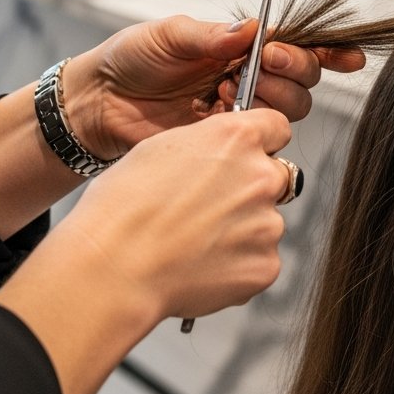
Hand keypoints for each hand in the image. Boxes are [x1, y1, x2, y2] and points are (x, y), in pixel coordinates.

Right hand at [0, 109, 294, 393]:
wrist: (116, 264)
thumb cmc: (124, 206)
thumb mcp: (162, 147)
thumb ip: (206, 145)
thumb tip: (218, 155)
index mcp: (236, 138)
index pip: (277, 126)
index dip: (261, 141)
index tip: (250, 153)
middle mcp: (260, 176)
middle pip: (276, 175)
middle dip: (252, 187)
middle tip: (212, 205)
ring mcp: (267, 224)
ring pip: (267, 221)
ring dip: (244, 228)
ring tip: (197, 240)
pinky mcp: (265, 266)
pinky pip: (261, 260)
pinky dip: (239, 264)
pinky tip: (202, 263)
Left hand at [64, 14, 364, 159]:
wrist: (97, 102)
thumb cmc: (131, 58)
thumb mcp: (168, 35)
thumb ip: (210, 36)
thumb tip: (252, 29)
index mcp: (239, 47)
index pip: (295, 47)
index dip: (326, 52)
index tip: (344, 57)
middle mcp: (248, 78)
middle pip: (302, 82)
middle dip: (294, 71)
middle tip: (265, 62)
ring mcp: (237, 112)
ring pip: (287, 111)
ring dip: (270, 98)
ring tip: (226, 88)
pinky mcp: (223, 142)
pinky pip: (255, 137)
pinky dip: (246, 124)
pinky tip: (216, 111)